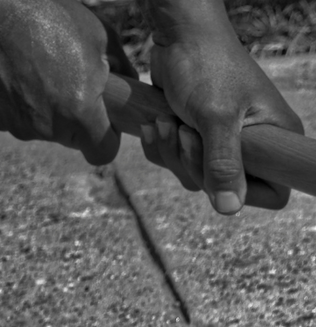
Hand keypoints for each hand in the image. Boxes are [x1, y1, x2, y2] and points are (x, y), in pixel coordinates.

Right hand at [0, 0, 137, 164]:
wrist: (1, 8)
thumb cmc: (51, 17)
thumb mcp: (101, 39)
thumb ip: (123, 71)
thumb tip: (132, 87)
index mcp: (78, 111)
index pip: (102, 153)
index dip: (107, 139)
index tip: (106, 120)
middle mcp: (45, 125)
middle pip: (71, 139)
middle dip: (77, 120)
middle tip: (74, 86)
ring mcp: (16, 121)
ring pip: (43, 128)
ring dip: (48, 109)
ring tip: (46, 73)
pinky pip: (18, 116)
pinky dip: (23, 101)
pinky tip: (23, 74)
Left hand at [143, 0, 302, 213]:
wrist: (179, 34)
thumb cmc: (207, 65)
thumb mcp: (216, 116)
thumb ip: (223, 164)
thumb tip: (229, 210)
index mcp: (279, 141)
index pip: (275, 193)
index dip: (242, 190)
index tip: (215, 166)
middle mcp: (258, 146)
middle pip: (227, 188)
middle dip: (194, 165)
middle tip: (183, 133)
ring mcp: (228, 142)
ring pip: (198, 176)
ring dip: (173, 153)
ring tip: (165, 121)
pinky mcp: (200, 135)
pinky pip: (179, 161)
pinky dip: (162, 146)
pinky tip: (155, 121)